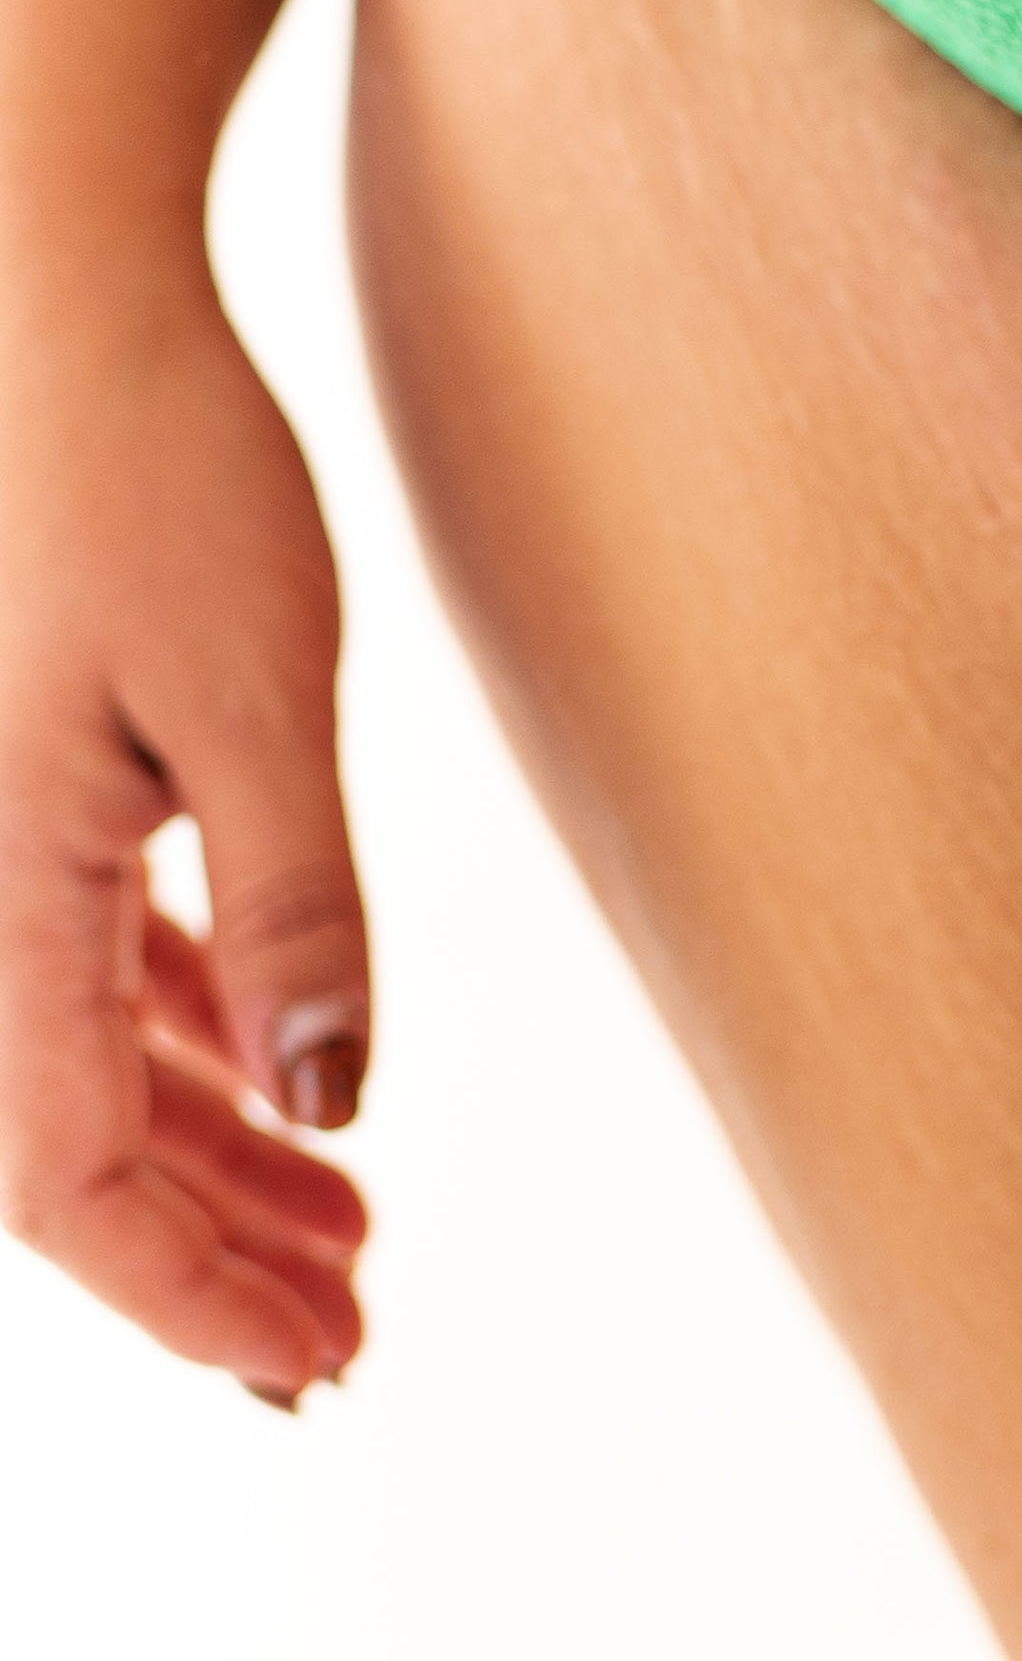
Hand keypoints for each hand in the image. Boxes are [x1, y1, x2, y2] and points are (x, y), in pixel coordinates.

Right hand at [0, 255, 370, 1391]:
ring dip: (209, 1156)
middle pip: (67, 1152)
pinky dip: (182, 1041)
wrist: (58, 298)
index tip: (310, 1362)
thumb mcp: (259, 694)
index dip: (188, 1290)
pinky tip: (281, 1082)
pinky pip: (83, 966)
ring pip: (80, 1065)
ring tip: (351, 1233)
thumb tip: (333, 1108)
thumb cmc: (152, 470)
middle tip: (347, 1333)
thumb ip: (293, 907)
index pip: (69, 1183)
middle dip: (206, 1258)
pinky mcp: (23, 784)